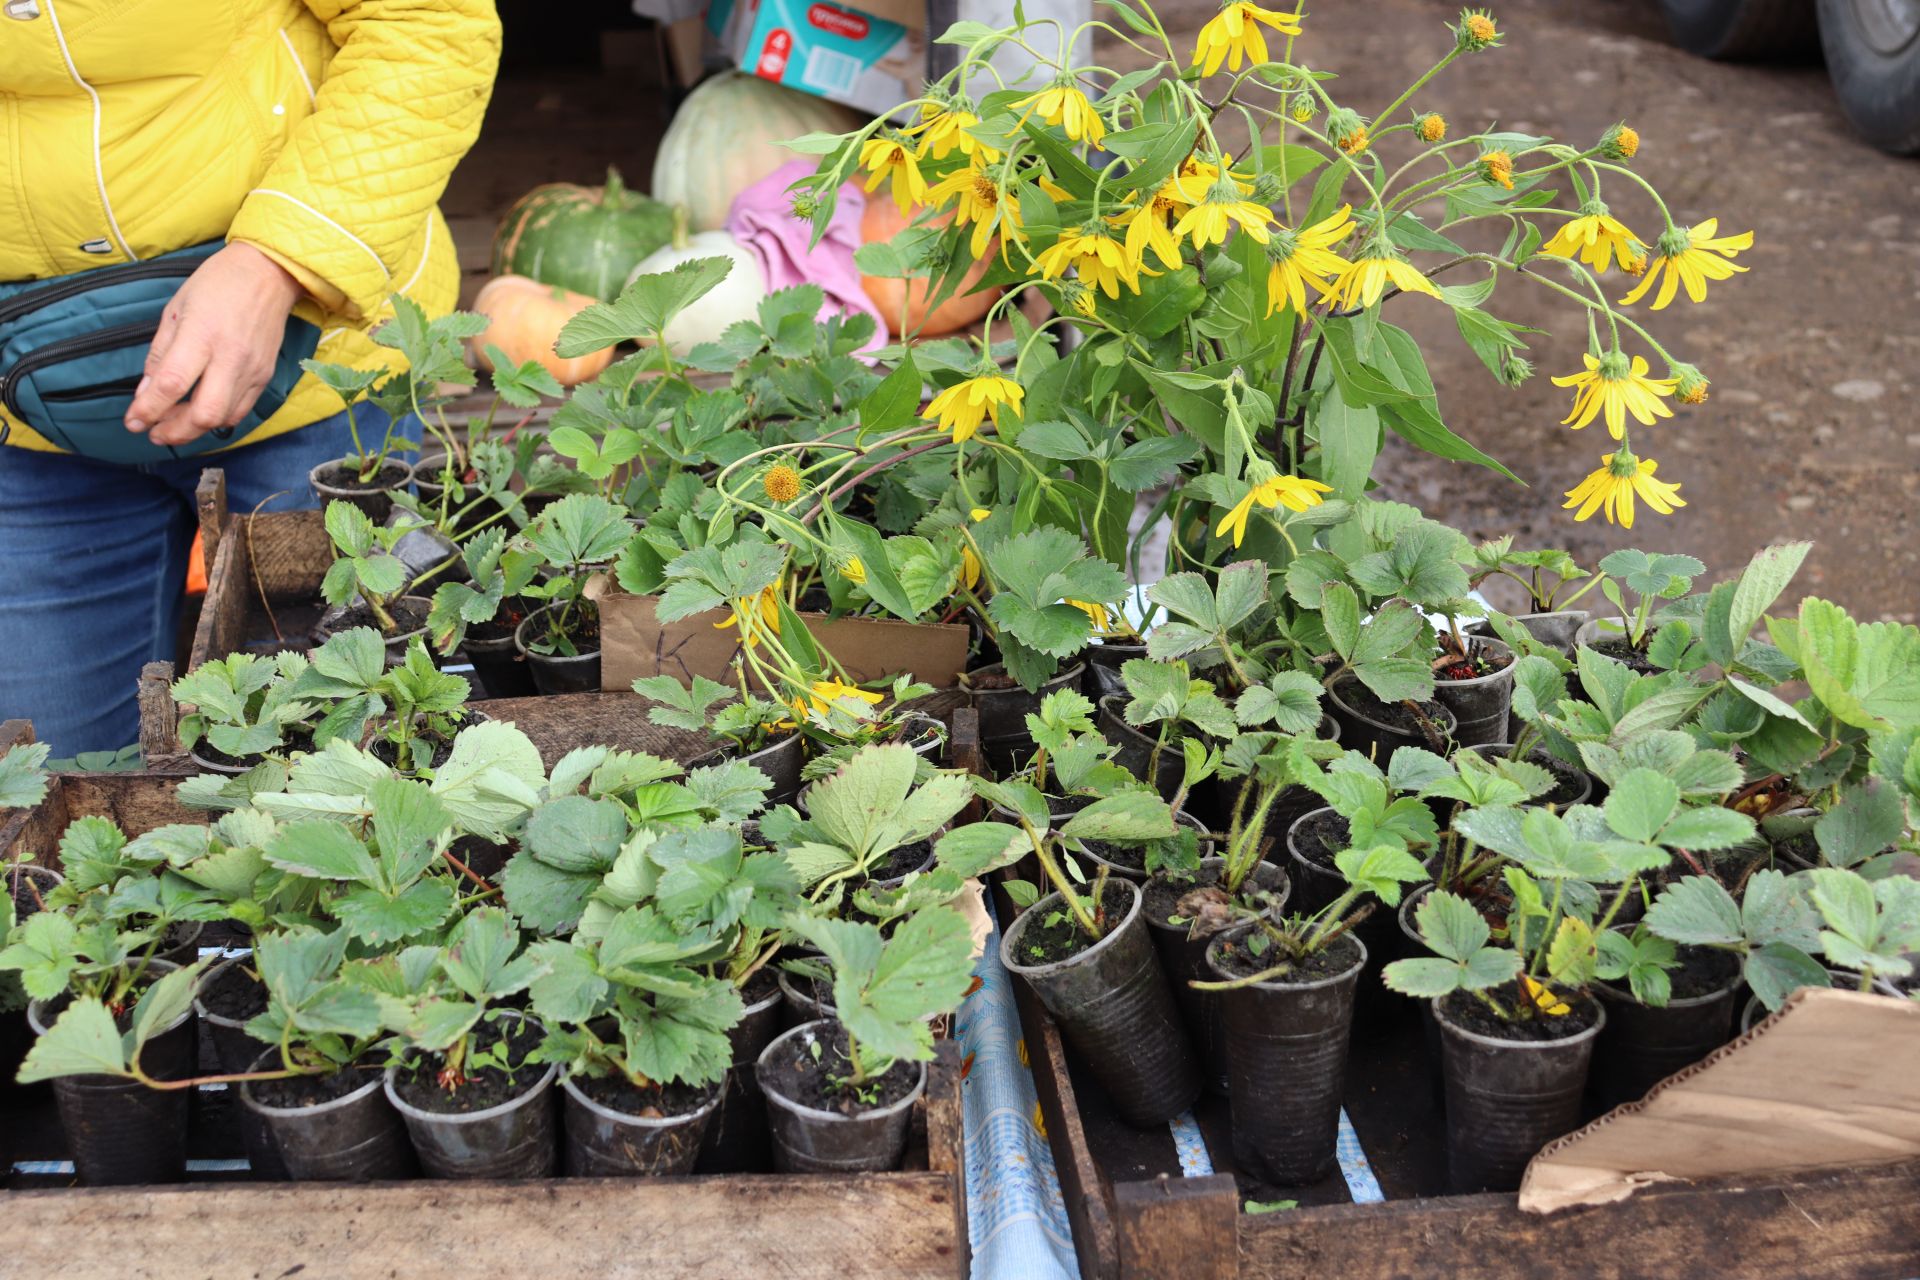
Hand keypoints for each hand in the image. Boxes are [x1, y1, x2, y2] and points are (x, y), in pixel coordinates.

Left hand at [125, 242, 302, 446]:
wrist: (268, 274)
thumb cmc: (217, 284)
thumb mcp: (176, 309)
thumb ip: (160, 354)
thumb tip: (146, 392)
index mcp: (201, 334)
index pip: (172, 384)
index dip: (148, 409)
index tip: (133, 422)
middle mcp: (230, 357)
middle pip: (204, 413)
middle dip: (175, 431)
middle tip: (154, 433)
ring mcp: (252, 370)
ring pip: (223, 418)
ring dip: (194, 429)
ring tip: (174, 425)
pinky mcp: (265, 376)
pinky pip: (240, 410)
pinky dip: (217, 419)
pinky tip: (201, 414)